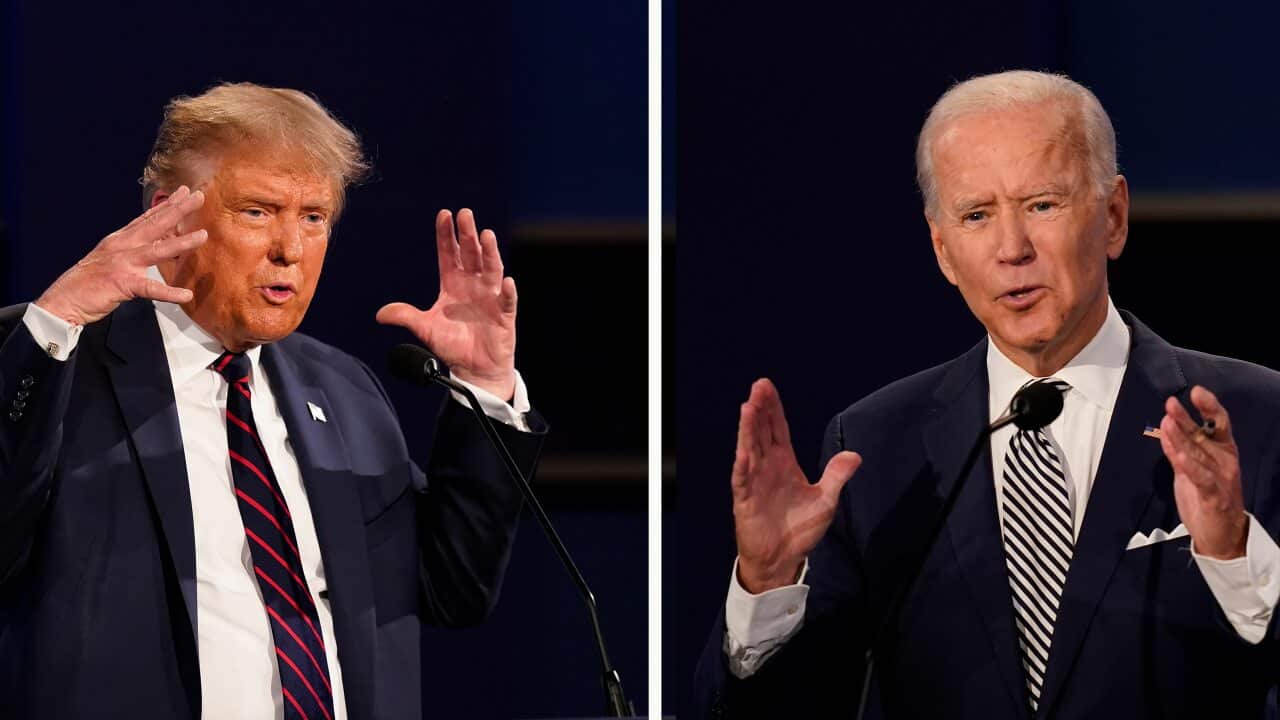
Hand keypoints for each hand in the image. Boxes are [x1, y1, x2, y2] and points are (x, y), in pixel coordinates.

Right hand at [35, 186, 206, 325]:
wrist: (64, 299)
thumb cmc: (89, 281)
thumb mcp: (111, 258)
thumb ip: (132, 248)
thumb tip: (155, 244)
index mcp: (120, 240)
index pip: (147, 218)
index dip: (167, 204)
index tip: (184, 191)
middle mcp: (122, 246)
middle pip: (155, 225)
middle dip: (178, 210)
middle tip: (199, 196)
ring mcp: (122, 263)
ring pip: (156, 250)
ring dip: (181, 243)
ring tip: (202, 236)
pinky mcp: (121, 283)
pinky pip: (149, 288)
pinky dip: (168, 292)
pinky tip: (185, 294)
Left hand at [376, 209, 516, 399]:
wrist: (474, 370)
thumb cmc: (453, 346)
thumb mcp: (425, 329)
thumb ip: (406, 317)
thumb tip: (380, 314)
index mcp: (453, 283)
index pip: (449, 253)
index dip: (446, 235)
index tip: (444, 214)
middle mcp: (473, 285)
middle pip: (471, 254)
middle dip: (468, 234)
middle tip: (465, 214)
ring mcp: (491, 297)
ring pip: (491, 269)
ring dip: (490, 253)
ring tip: (486, 235)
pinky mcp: (504, 315)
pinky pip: (507, 301)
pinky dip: (508, 291)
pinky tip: (506, 282)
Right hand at [732, 378, 861, 592]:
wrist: (783, 559)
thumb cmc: (799, 529)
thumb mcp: (825, 500)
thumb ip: (837, 476)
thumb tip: (855, 455)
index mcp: (784, 463)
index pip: (777, 429)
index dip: (773, 408)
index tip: (767, 386)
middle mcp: (767, 467)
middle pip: (761, 432)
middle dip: (760, 410)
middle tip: (758, 387)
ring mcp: (754, 482)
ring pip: (749, 449)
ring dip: (748, 429)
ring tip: (748, 407)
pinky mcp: (745, 501)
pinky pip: (743, 481)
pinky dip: (743, 467)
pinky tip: (743, 452)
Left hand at [1158, 386, 1247, 559]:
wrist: (1221, 535)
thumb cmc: (1207, 498)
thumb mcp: (1190, 469)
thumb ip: (1179, 449)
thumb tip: (1166, 425)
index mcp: (1222, 452)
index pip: (1217, 424)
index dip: (1209, 407)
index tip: (1196, 391)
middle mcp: (1224, 461)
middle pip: (1206, 435)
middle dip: (1189, 418)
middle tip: (1171, 403)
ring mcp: (1220, 478)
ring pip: (1199, 454)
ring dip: (1182, 438)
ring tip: (1167, 421)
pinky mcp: (1213, 497)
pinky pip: (1201, 478)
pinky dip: (1189, 465)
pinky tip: (1178, 454)